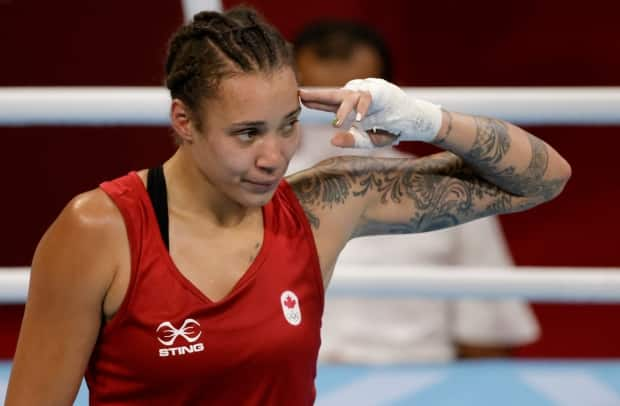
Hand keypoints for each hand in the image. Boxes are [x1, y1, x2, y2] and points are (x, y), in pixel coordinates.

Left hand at [299, 78, 441, 147]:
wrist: (412, 123)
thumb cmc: (388, 130)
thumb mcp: (368, 141)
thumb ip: (352, 141)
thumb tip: (333, 141)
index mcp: (349, 106)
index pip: (327, 103)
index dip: (313, 102)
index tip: (297, 101)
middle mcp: (356, 96)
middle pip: (333, 94)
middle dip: (317, 95)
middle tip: (301, 97)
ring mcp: (368, 92)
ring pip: (350, 96)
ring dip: (343, 110)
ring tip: (337, 123)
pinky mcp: (381, 91)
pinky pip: (368, 98)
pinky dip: (363, 109)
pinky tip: (358, 120)